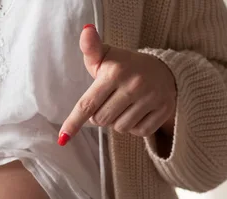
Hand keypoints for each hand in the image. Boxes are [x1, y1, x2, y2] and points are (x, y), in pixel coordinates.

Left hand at [58, 24, 176, 145]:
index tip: (63, 138)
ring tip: (125, 105)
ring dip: (118, 122)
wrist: (164, 69)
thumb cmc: (125, 66)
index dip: (74, 122)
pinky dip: (135, 127)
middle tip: (110, 101)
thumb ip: (91, 48)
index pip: (88, 104)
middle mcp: (134, 85)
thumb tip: (86, 31)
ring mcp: (151, 98)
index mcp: (115, 72)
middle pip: (102, 120)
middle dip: (101, 115)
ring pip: (120, 128)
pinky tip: (139, 111)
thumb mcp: (106, 56)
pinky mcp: (164, 110)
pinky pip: (138, 132)